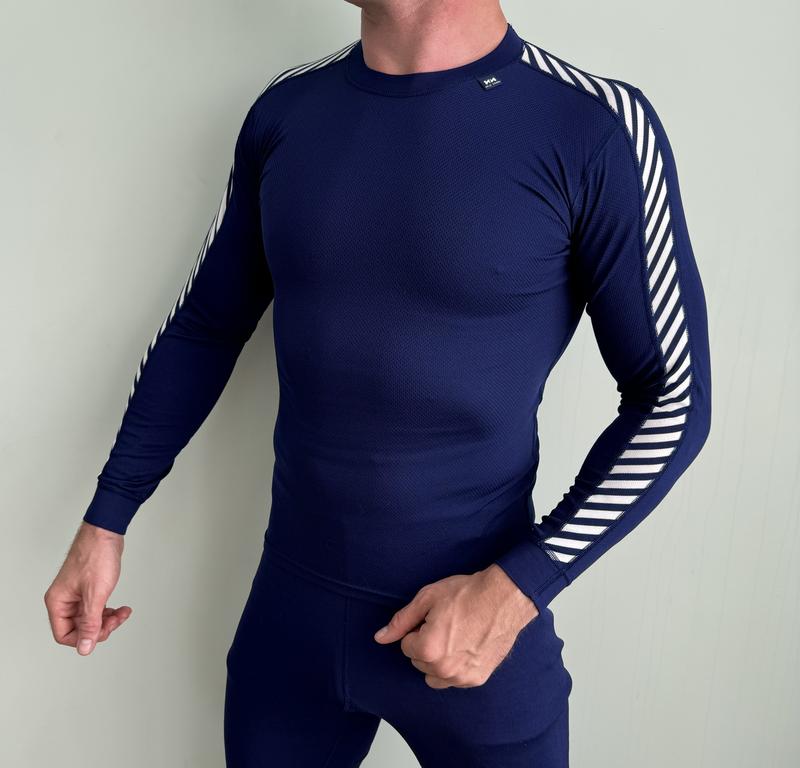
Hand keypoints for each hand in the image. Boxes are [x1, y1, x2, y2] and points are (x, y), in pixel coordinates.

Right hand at [44, 521, 132, 654]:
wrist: (106, 532)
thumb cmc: (97, 556)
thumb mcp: (96, 595)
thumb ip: (90, 623)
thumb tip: (85, 647)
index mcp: (58, 602)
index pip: (64, 635)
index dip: (84, 638)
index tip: (103, 632)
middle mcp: (64, 599)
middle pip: (78, 628)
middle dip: (100, 627)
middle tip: (117, 620)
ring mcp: (76, 594)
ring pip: (89, 618)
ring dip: (107, 619)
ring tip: (122, 613)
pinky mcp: (88, 588)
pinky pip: (96, 608)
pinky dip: (108, 610)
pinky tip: (120, 608)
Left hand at [373, 564, 538, 687]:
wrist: (503, 598)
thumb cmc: (466, 594)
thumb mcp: (427, 598)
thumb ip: (401, 621)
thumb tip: (380, 638)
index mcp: (428, 648)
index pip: (405, 645)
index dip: (417, 629)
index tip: (433, 618)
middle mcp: (444, 669)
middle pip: (418, 661)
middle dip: (425, 644)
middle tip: (444, 624)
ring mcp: (462, 677)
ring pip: (433, 675)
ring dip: (437, 660)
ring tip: (453, 637)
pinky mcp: (477, 679)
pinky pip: (454, 680)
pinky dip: (454, 667)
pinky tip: (465, 646)